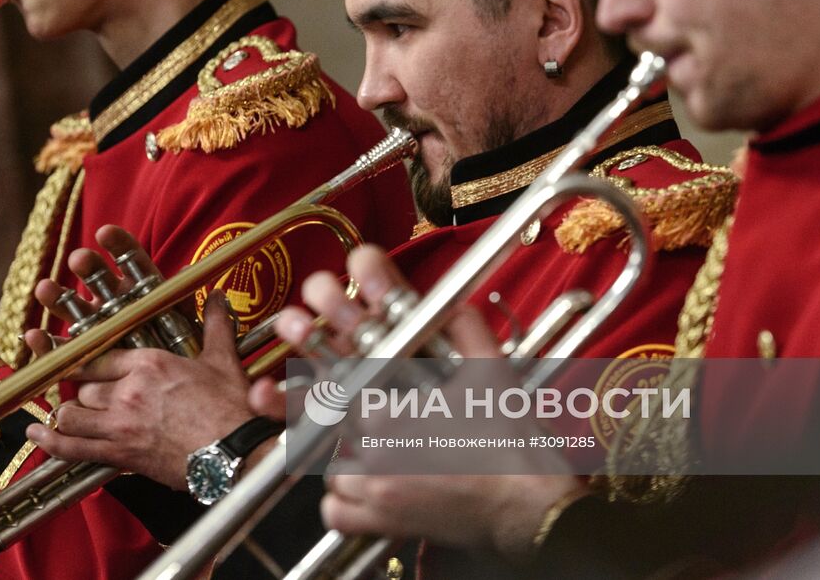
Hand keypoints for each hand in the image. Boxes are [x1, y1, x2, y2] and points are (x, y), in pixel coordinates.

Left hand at [25, 226, 257, 488]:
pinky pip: (73, 448)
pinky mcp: (120, 454)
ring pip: (73, 414)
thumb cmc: (231, 408)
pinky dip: (51, 441)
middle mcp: (128, 390)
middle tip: (89, 395)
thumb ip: (216, 325)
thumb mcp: (223, 360)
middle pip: (85, 386)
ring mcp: (121, 424)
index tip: (76, 360)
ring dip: (66, 414)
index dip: (85, 359)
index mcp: (149, 363)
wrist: (236, 452)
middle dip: (83, 390)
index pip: (100, 356)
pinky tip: (36, 433)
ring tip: (65, 414)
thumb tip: (219, 297)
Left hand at [256, 245, 583, 560]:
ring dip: (334, 445)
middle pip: (318, 411)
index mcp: (394, 407)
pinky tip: (363, 483)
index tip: (306, 317)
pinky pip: (335, 508)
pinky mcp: (380, 522)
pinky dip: (341, 498)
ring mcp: (375, 488)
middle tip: (288, 376)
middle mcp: (376, 450)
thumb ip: (462, 324)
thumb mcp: (490, 368)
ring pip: (324, 459)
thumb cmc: (512, 441)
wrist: (531, 508)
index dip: (319, 336)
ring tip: (361, 435)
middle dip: (303, 389)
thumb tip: (448, 296)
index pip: (335, 368)